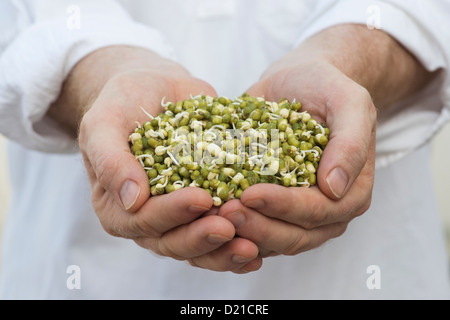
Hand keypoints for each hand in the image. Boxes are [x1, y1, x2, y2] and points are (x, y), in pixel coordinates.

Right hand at [72, 48, 261, 272]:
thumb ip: (110, 159)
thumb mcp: (105, 122)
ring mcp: (177, 217)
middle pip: (172, 241)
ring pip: (198, 246)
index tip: (201, 198)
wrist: (156, 89)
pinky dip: (237, 242)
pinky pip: (218, 234)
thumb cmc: (124, 102)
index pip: (142, 219)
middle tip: (229, 227)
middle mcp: (146, 218)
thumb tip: (132, 200)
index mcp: (116, 205)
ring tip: (251, 247)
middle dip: (201, 237)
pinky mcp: (203, 209)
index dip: (171, 213)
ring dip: (223, 251)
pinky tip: (260, 247)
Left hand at [218, 59, 376, 256]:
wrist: (299, 82)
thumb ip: (350, 142)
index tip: (251, 195)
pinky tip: (210, 216)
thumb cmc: (325, 87)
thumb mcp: (348, 101)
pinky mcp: (273, 209)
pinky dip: (234, 228)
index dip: (285, 206)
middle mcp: (328, 210)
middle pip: (295, 235)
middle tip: (225, 212)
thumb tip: (335, 187)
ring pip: (273, 239)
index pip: (319, 210)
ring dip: (244, 232)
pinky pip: (255, 228)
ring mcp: (299, 213)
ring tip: (214, 215)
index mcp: (352, 191)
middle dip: (259, 226)